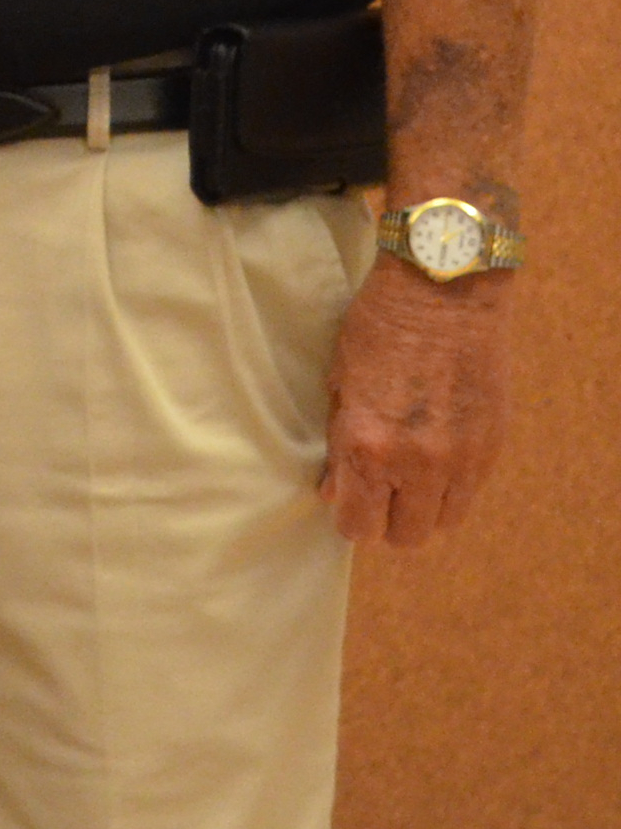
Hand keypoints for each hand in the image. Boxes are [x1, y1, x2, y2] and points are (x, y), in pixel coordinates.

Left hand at [325, 259, 510, 547]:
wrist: (445, 292)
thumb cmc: (377, 328)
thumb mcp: (338, 383)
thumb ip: (337, 445)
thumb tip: (333, 491)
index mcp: (367, 447)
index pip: (359, 526)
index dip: (351, 520)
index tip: (349, 503)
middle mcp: (418, 463)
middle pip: (406, 536)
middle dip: (388, 521)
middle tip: (380, 493)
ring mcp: (462, 457)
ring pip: (444, 521)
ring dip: (425, 507)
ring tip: (410, 476)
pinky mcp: (494, 445)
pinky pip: (472, 492)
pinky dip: (453, 486)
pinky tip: (437, 456)